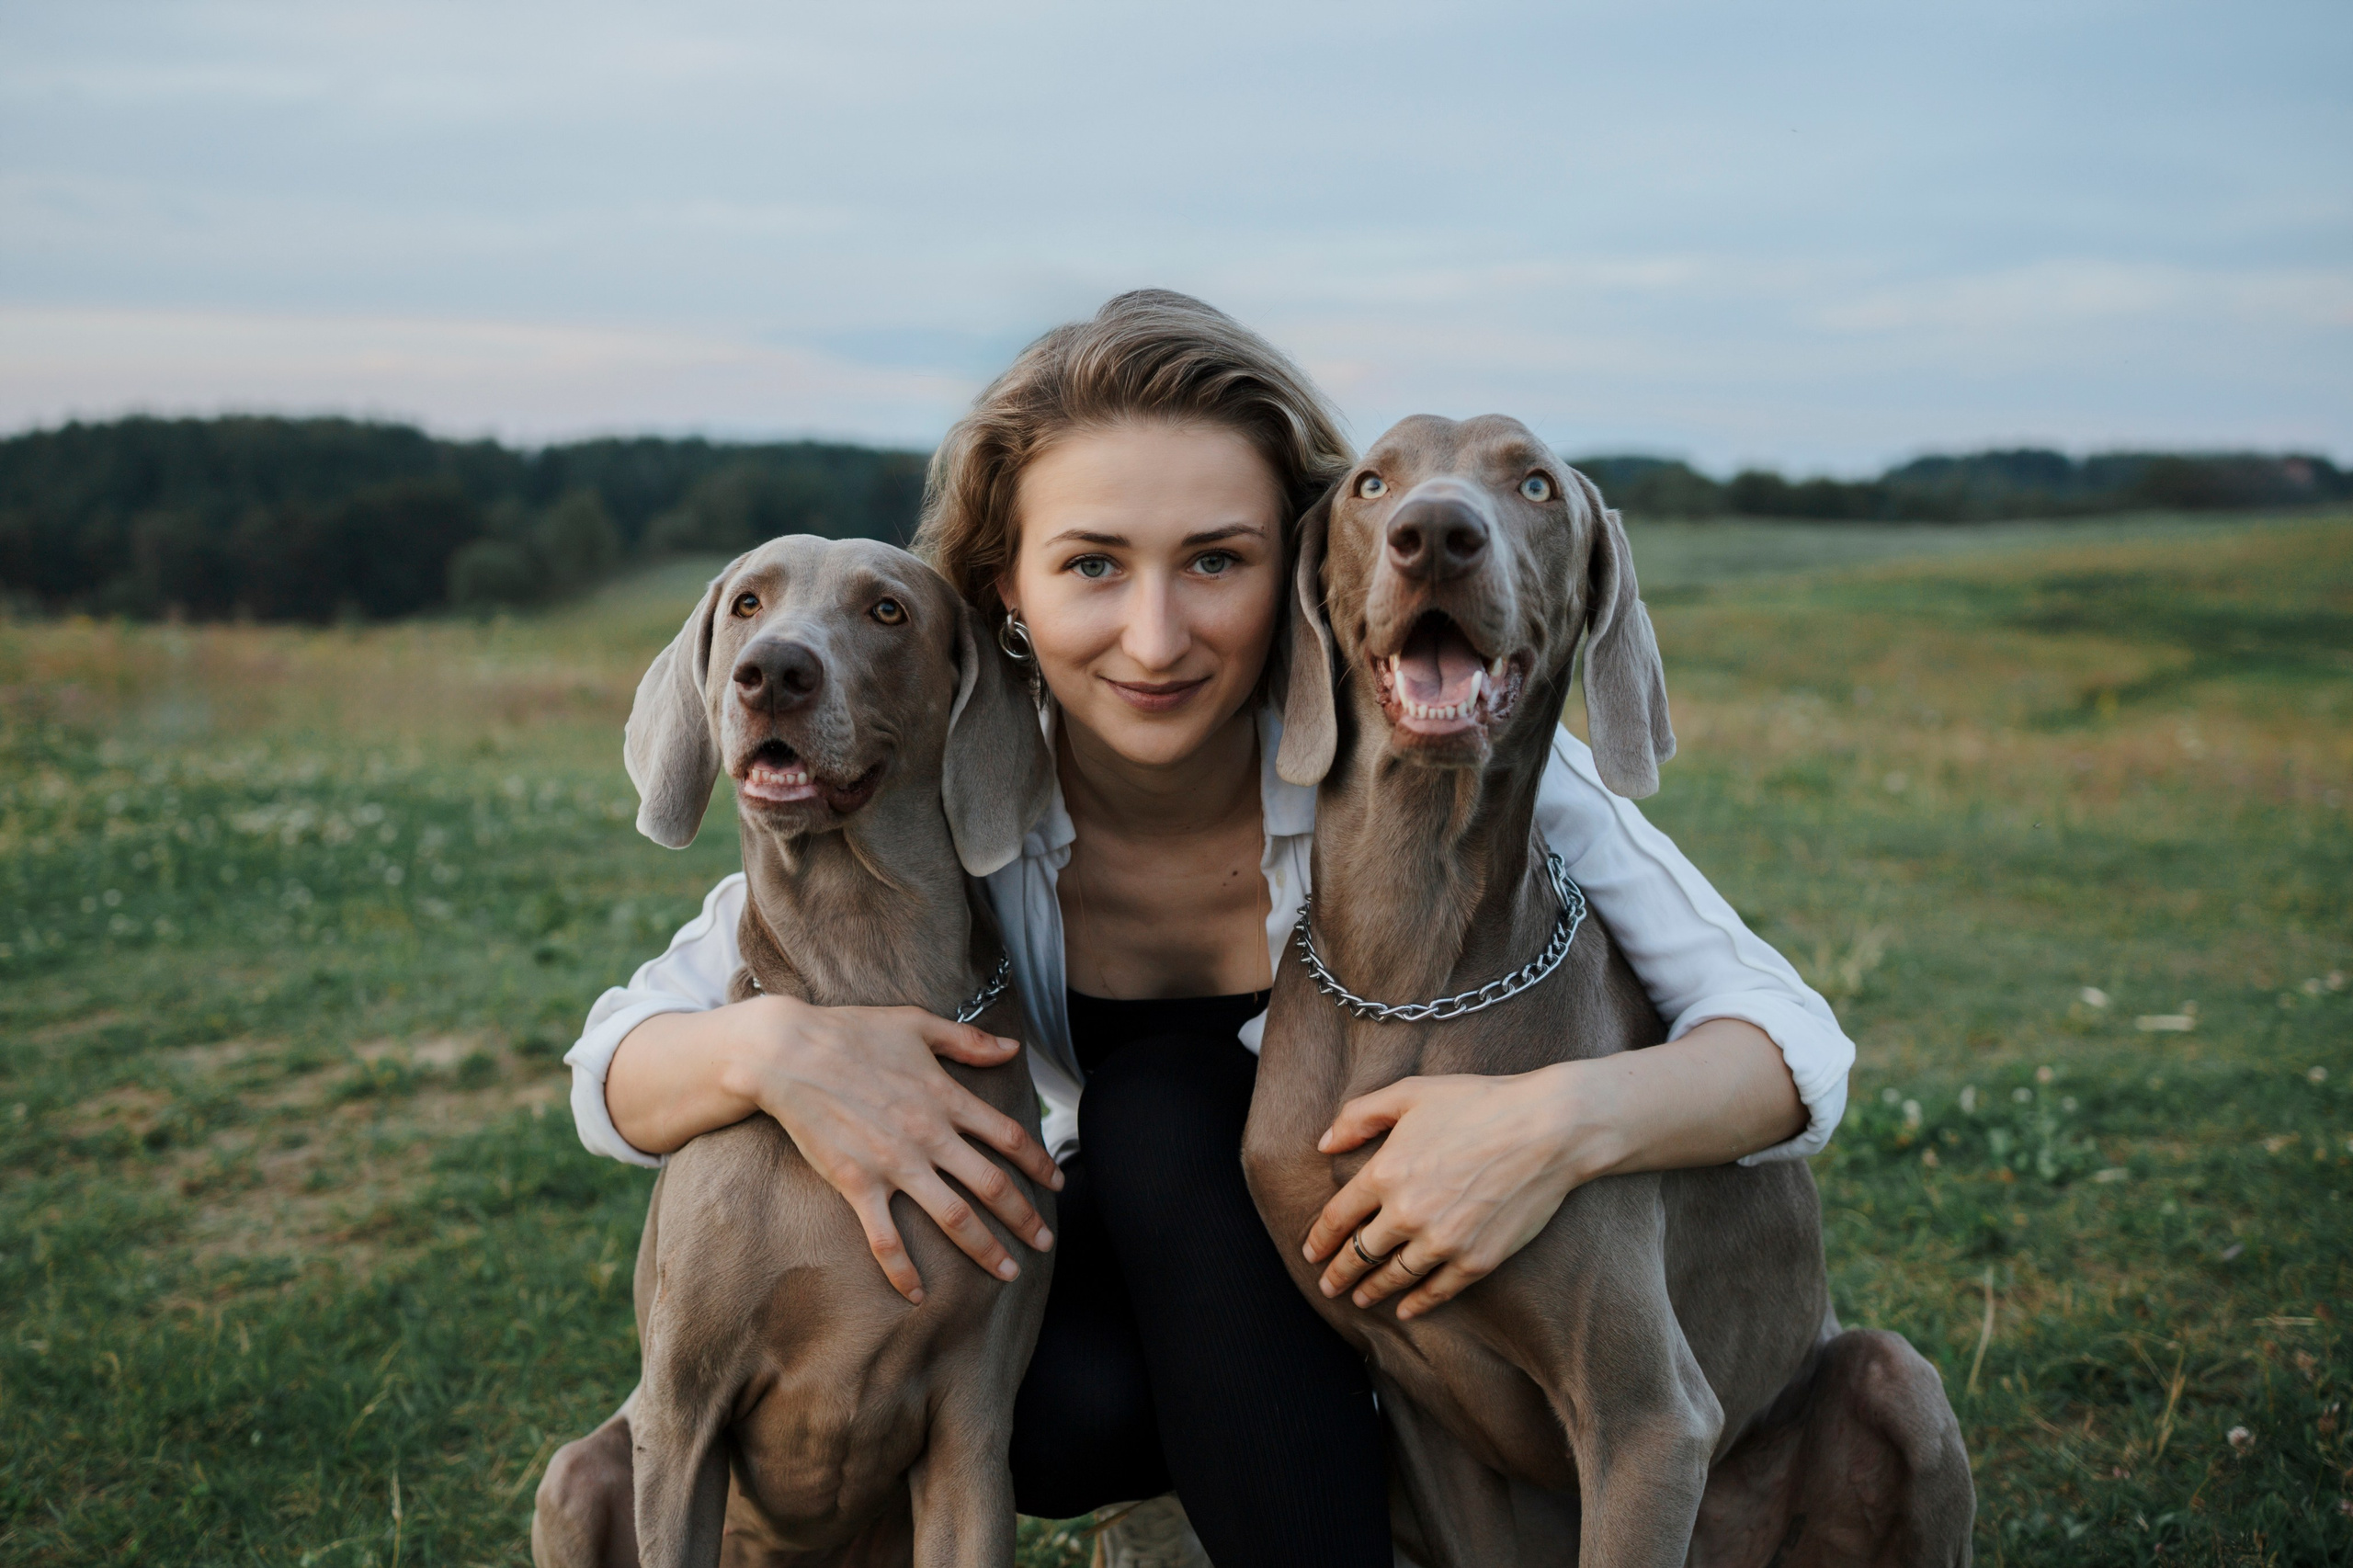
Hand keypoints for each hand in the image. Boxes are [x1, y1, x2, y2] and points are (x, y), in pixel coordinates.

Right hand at [723, 996, 1063, 1304]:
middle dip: (1025, 1218)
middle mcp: (929, 1136)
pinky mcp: (858, 1185)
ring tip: (1010, 1272)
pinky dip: (903, 1271)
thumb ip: (969, 1040)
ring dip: (986, 1250)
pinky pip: (886, 1239)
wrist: (787, 1053)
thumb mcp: (918, 1024)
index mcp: (946, 1098)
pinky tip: (918, 1295)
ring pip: (954, 1218)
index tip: (1057, 1183)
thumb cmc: (851, 1032)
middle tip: (1045, 1242)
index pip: (1009, 1137)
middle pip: (992, 1185)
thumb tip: (1013, 1047)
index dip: (1039, 1163)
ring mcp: (895, 1164)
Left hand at [1301, 1064, 1610, 1321]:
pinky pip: (1437, 1291)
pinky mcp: (1477, 1259)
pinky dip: (1417, 1303)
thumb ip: (1360, 1115)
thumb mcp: (1411, 1092)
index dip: (1319, 1239)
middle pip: (1360, 1253)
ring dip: (1372, 1290)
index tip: (1310, 1253)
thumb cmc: (1479, 1102)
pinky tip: (1405, 1308)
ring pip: (1394, 1276)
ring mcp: (1443, 1241)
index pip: (1338, 1217)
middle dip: (1339, 1273)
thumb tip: (1325, 1142)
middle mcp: (1407, 1213)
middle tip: (1328, 1286)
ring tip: (1360, 1298)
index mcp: (1386, 1172)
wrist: (1548, 1128)